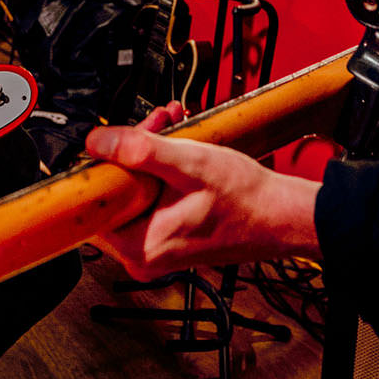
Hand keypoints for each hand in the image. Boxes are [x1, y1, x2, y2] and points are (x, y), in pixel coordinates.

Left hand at [83, 121, 321, 279]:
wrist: (281, 216)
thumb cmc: (246, 200)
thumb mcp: (188, 163)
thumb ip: (138, 150)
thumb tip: (97, 142)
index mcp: (140, 246)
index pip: (97, 201)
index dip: (106, 162)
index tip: (122, 139)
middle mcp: (143, 254)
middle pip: (117, 192)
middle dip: (135, 149)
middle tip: (156, 124)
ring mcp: (157, 247)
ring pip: (136, 191)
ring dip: (151, 154)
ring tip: (172, 128)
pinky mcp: (169, 236)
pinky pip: (153, 199)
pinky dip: (163, 169)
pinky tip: (179, 146)